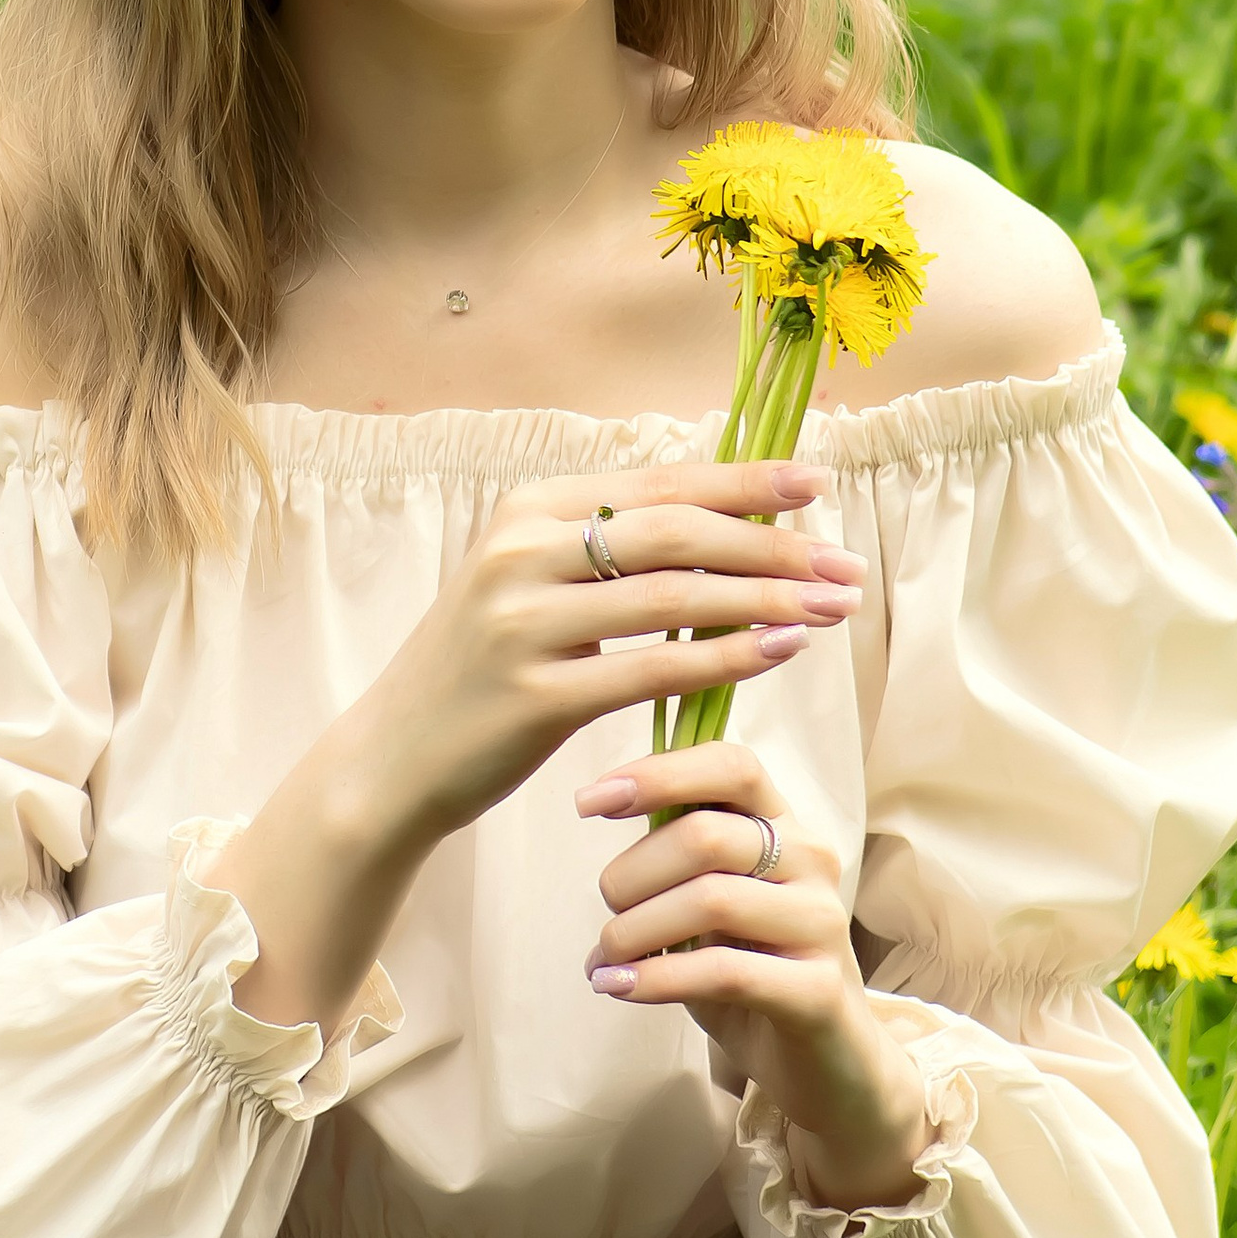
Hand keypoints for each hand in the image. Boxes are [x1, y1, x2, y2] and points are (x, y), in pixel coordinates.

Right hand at [215, 458, 863, 1038]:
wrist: (392, 757)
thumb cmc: (482, 669)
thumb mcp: (529, 584)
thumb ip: (609, 550)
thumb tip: (726, 517)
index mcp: (526, 510)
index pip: (659, 483)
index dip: (745, 480)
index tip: (818, 483)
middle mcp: (519, 552)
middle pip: (676, 533)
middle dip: (774, 545)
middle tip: (844, 565)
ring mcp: (522, 623)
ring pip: (673, 598)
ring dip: (766, 599)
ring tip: (829, 607)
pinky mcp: (532, 696)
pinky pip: (651, 670)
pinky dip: (724, 658)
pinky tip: (777, 653)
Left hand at [577, 740, 931, 1211]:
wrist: (832, 1067)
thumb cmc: (756, 976)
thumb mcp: (710, 912)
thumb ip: (674, 867)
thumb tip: (601, 837)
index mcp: (785, 828)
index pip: (731, 767)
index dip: (658, 773)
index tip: (590, 799)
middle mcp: (813, 862)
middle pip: (706, 834)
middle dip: (633, 873)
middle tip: (606, 912)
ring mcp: (823, 925)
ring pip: (712, 899)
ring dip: (637, 930)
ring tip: (605, 959)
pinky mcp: (820, 991)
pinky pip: (725, 971)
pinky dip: (658, 978)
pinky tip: (619, 988)